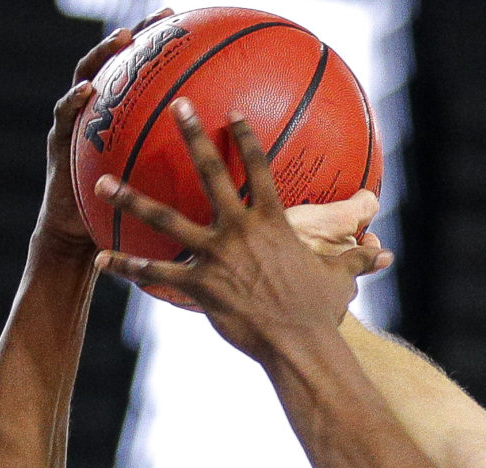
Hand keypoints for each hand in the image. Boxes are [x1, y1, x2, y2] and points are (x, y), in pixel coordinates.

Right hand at [35, 10, 173, 256]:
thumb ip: (185, 175)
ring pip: (88, 80)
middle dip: (137, 40)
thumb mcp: (162, 195)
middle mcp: (102, 119)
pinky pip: (65, 118)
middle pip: (119, 68)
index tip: (188, 29)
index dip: (164, 53)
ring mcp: (79, 128)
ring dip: (103, 56)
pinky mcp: (59, 146)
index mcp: (125, 125)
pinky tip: (87, 91)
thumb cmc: (129, 220)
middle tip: (158, 19)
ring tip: (121, 39)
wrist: (85, 242)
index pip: (146, 80)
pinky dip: (74, 101)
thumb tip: (229, 170)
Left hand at [93, 99, 392, 356]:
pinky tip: (100, 258)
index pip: (258, 168)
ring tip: (101, 181)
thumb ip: (358, 258)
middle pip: (209, 173)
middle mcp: (238, 229)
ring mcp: (215, 255)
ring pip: (165, 217)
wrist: (298, 343)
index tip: (231, 113)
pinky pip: (156, 272)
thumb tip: (385, 251)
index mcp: (272, 222)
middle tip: (175, 106)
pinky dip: (127, 266)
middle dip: (191, 136)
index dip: (245, 138)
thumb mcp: (342, 278)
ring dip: (130, 197)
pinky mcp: (198, 285)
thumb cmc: (320, 311)